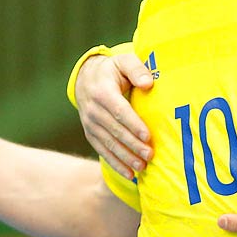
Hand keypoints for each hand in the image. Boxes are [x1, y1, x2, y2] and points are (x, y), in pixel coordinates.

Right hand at [77, 52, 153, 180]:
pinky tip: (130, 174)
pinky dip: (115, 164)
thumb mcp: (124, 62)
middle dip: (132, 145)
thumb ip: (137, 69)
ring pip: (108, 143)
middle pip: (115, 130)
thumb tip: (148, 83)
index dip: (133, 125)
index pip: (119, 111)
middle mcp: (93, 110)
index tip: (148, 137)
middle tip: (150, 155)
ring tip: (142, 167)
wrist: (86, 78)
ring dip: (125, 157)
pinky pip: (102, 151)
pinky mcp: (90, 134)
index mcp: (102, 91)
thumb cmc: (113, 70)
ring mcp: (89, 124)